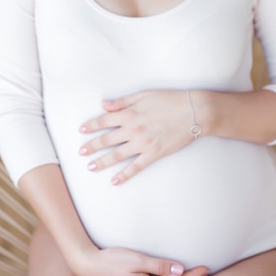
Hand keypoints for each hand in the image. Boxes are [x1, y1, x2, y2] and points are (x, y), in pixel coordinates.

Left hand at [79, 90, 195, 183]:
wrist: (194, 111)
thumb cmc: (170, 100)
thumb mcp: (145, 94)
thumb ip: (123, 101)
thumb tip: (105, 104)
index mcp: (130, 113)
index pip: (104, 120)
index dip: (91, 126)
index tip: (81, 130)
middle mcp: (133, 129)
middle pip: (106, 140)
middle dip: (91, 146)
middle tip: (80, 153)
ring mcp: (143, 143)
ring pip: (116, 155)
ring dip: (102, 162)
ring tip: (91, 168)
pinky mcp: (153, 154)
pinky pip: (135, 167)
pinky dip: (124, 175)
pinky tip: (115, 181)